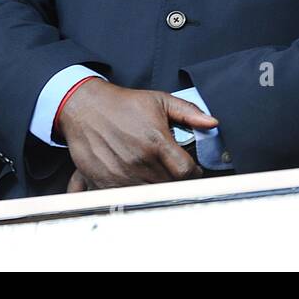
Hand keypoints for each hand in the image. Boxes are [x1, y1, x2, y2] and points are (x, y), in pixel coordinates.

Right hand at [57, 78, 216, 189]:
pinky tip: (137, 180)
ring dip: (157, 187)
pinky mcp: (105, 183)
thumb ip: (189, 112)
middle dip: (176, 180)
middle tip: (173, 171)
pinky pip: (127, 198)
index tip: (191, 169)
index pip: (186, 172)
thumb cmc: (123, 104)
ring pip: (150, 194)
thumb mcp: (159, 101)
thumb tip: (212, 122)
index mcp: (156, 142)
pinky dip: (135, 193)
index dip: (193, 172)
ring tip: (155, 174)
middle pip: (170, 185)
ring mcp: (122, 175)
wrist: (85, 107)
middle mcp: (140, 161)